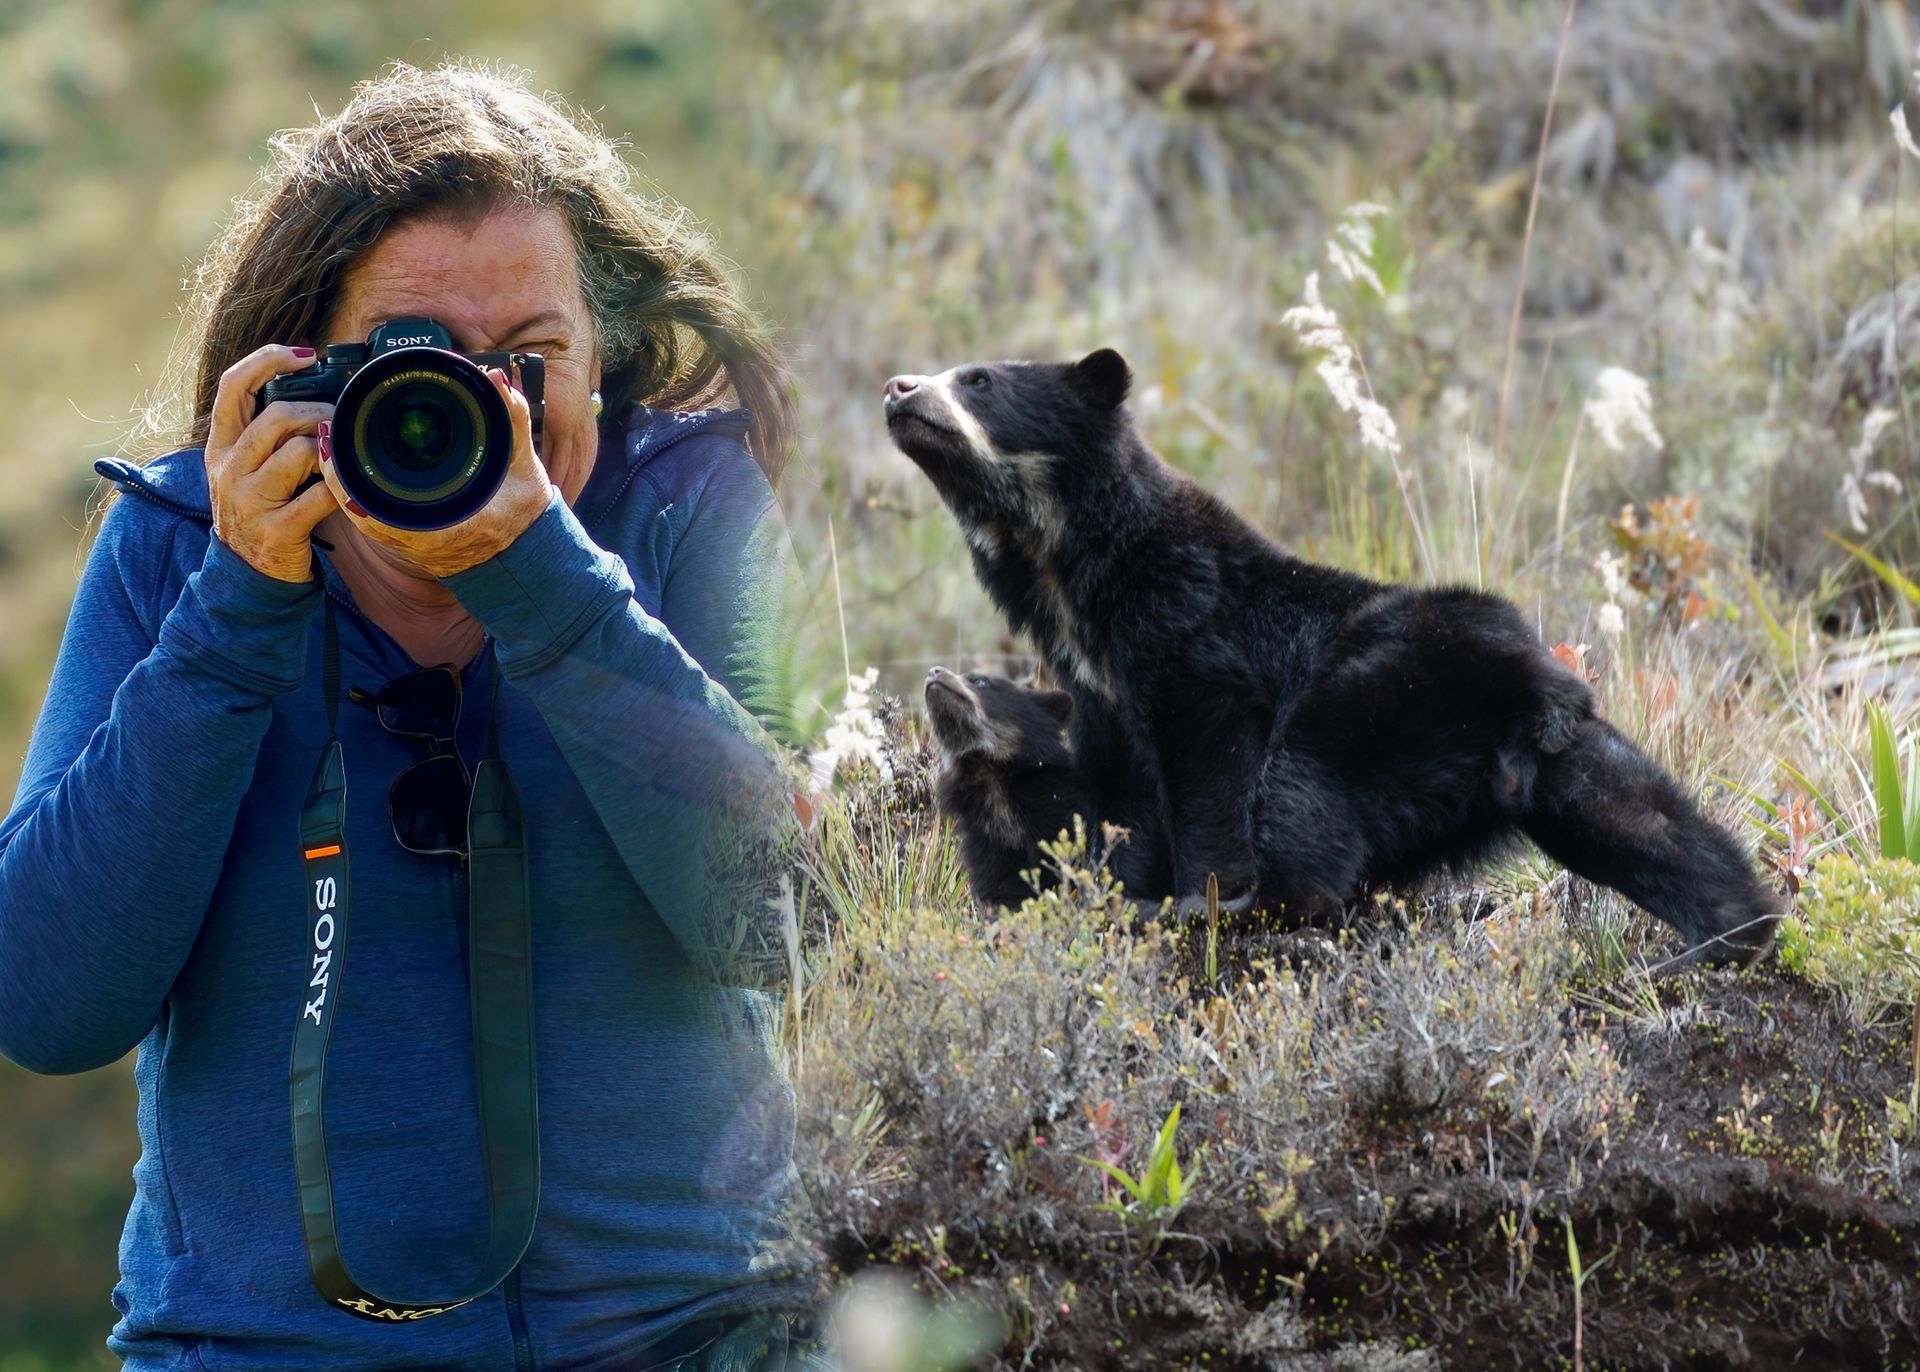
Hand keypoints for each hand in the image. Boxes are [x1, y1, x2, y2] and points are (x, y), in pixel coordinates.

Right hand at [205, 345, 340, 582]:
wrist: (247, 574)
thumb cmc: (258, 510)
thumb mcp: (246, 467)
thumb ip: (267, 432)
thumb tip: (315, 389)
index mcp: (220, 446)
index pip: (233, 385)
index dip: (269, 360)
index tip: (305, 355)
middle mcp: (229, 468)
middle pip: (276, 415)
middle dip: (318, 410)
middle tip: (339, 419)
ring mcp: (250, 500)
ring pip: (299, 451)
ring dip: (330, 449)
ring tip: (338, 457)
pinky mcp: (276, 530)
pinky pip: (320, 495)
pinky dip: (341, 488)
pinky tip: (346, 490)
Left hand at [317, 363, 551, 578]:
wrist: (522, 550)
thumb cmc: (522, 512)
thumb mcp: (523, 462)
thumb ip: (512, 417)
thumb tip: (494, 378)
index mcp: (445, 526)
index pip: (379, 509)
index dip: (347, 478)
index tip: (333, 442)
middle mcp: (420, 539)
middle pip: (357, 507)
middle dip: (337, 468)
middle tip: (325, 431)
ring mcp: (409, 542)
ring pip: (358, 513)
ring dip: (342, 479)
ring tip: (329, 443)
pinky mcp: (406, 539)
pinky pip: (369, 516)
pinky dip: (354, 491)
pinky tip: (345, 465)